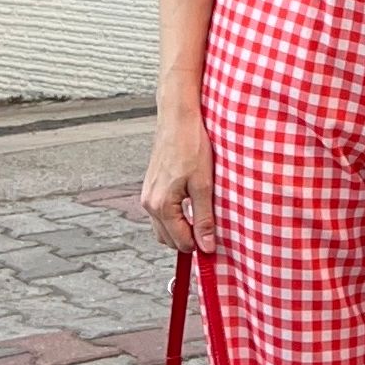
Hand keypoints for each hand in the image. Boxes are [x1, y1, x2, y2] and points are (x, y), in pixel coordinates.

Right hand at [141, 113, 217, 251]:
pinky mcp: (151, 186)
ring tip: (203, 215)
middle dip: (189, 239)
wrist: (178, 118)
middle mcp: (149, 203)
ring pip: (163, 227)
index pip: (180, 242)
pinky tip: (192, 203)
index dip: (200, 245)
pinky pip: (161, 212)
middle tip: (211, 228)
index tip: (216, 240)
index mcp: (162, 205)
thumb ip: (204, 218)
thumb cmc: (192, 146)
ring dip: (181, 228)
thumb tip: (206, 246)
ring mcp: (148, 194)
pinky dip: (175, 216)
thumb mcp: (204, 185)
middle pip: (168, 239)